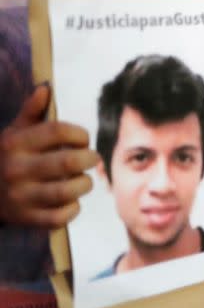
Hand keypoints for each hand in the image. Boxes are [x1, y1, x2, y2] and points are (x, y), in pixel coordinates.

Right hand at [0, 84, 98, 227]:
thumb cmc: (5, 158)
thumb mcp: (12, 134)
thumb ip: (31, 112)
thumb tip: (45, 88)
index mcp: (14, 143)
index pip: (58, 131)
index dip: (80, 134)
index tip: (83, 140)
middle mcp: (15, 168)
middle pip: (69, 161)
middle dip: (90, 159)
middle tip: (91, 159)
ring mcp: (20, 196)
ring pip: (67, 191)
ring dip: (84, 184)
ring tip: (83, 180)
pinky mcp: (25, 218)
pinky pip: (60, 217)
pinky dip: (73, 209)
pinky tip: (72, 201)